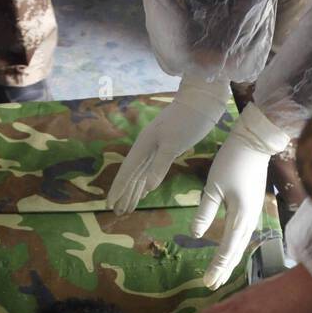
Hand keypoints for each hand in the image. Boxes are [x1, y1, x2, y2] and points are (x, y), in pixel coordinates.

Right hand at [107, 74, 231, 214]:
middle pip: (131, 175)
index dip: (119, 189)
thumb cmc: (188, 119)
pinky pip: (151, 170)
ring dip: (134, 191)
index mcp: (144, 145)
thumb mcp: (174, 143)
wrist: (202, 101)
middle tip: (117, 212)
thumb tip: (148, 188)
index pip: (127, 172)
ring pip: (140, 174)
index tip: (110, 204)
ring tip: (127, 207)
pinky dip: (146, 182)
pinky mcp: (166, 149)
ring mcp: (155, 148)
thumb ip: (160, 166)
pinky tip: (144, 190)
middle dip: (124, 194)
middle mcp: (146, 147)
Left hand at [192, 104, 289, 290]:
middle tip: (211, 286)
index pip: (226, 249)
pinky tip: (230, 251)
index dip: (217, 267)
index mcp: (240, 216)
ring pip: (241, 244)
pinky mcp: (253, 207)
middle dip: (224, 269)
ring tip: (220, 274)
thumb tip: (195, 234)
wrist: (255, 142)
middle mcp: (250, 219)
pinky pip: (243, 234)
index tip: (207, 282)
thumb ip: (205, 212)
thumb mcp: (213, 187)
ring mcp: (253, 214)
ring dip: (230, 260)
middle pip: (236, 251)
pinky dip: (235, 247)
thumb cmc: (232, 161)